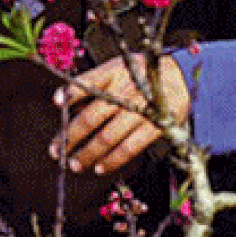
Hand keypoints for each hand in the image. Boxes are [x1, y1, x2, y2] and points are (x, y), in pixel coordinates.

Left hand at [50, 55, 190, 174]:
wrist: (179, 75)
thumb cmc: (137, 75)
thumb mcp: (115, 69)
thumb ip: (91, 84)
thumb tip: (63, 103)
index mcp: (114, 72)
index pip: (88, 82)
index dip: (71, 93)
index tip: (57, 103)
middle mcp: (126, 90)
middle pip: (93, 116)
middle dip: (71, 136)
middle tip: (56, 150)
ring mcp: (142, 109)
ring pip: (109, 137)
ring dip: (88, 153)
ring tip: (75, 164)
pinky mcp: (156, 125)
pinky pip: (130, 147)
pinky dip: (112, 160)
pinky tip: (99, 167)